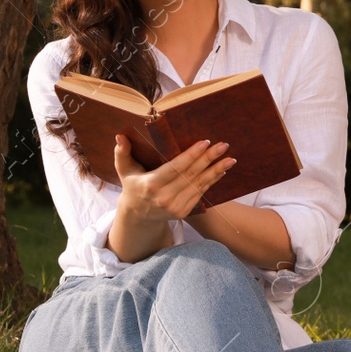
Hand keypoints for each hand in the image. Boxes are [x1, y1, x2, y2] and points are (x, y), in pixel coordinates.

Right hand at [112, 135, 235, 226]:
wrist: (137, 215)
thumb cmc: (132, 185)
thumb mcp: (124, 170)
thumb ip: (122, 153)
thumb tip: (120, 136)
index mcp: (151, 185)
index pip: (175, 168)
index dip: (191, 155)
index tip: (205, 142)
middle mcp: (164, 197)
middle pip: (191, 175)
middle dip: (209, 159)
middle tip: (223, 145)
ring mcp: (175, 207)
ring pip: (199, 185)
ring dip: (216, 171)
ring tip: (230, 158)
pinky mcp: (183, 211)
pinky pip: (201, 193)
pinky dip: (212, 181)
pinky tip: (222, 170)